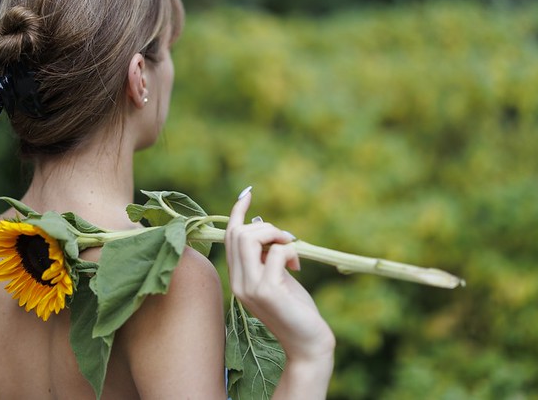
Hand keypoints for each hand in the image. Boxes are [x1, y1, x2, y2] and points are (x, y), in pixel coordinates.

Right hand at [225, 187, 334, 363]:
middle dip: (266, 227)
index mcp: (238, 279)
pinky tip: (297, 266)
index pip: (229, 238)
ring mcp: (249, 287)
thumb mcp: (278, 277)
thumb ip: (267, 256)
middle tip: (287, 240)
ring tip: (291, 248)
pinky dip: (289, 250)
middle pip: (238, 233)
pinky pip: (274, 252)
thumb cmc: (297, 310)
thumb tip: (264, 226)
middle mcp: (238, 283)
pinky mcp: (266, 290)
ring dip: (275, 235)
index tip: (247, 194)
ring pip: (250, 238)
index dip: (236, 213)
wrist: (307, 344)